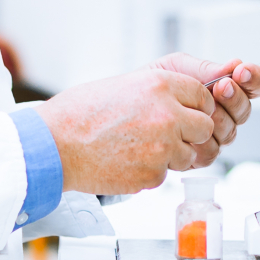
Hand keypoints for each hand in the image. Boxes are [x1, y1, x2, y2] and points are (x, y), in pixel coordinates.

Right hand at [37, 70, 217, 194]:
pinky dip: (150, 172)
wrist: (54, 144)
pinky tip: (126, 161)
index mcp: (160, 85)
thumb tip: (185, 102)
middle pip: (205, 128)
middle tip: (166, 135)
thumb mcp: (124, 85)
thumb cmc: (80, 113)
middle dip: (190, 134)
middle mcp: (167, 114)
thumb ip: (159, 92)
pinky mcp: (153, 174)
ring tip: (137, 148)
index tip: (188, 114)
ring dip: (171, 155)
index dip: (196, 107)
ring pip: (189, 155)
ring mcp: (162, 147)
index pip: (203, 97)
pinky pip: (165, 175)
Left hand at [147, 53, 259, 164]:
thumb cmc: (152, 86)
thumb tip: (234, 65)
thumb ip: (205, 69)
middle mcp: (223, 113)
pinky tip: (187, 132)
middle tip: (220, 87)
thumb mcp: (177, 68)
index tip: (242, 72)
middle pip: (245, 110)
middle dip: (234, 98)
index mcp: (223, 89)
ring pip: (230, 133)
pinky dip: (200, 140)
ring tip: (198, 108)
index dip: (255, 79)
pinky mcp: (198, 154)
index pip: (254, 85)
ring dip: (217, 119)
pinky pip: (211, 151)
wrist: (124, 109)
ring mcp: (212, 135)